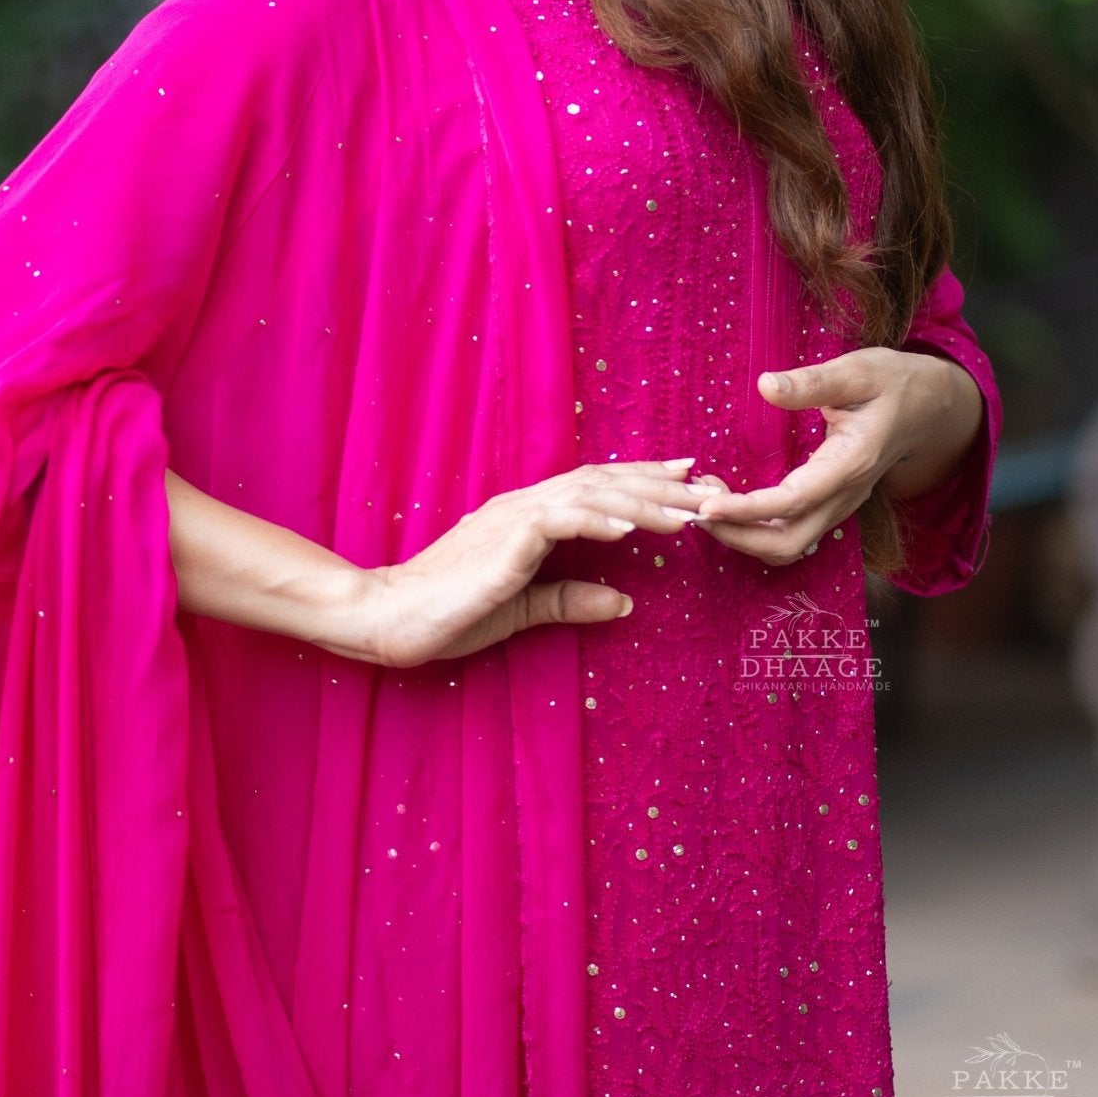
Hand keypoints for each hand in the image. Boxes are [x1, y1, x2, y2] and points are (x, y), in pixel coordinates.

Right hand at [361, 459, 710, 667]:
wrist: (390, 616)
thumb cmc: (449, 613)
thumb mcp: (523, 609)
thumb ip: (570, 599)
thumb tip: (625, 601)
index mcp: (528, 518)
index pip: (595, 489)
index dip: (643, 481)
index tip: (686, 480)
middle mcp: (524, 507)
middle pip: (603, 483)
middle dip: (658, 485)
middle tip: (707, 486)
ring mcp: (513, 519)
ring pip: (590, 496)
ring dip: (641, 502)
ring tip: (685, 513)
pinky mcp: (503, 542)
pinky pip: (558, 521)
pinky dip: (596, 521)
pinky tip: (630, 530)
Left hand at [686, 347, 984, 567]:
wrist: (931, 407)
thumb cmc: (894, 382)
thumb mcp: (858, 370)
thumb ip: (813, 382)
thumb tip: (765, 386)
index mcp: (851, 464)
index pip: (794, 502)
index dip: (748, 510)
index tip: (706, 507)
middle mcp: (845, 496)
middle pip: (789, 543)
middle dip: (737, 535)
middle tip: (693, 508)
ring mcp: (840, 505)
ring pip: (789, 546)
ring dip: (744, 537)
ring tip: (704, 506)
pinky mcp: (831, 504)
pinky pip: (792, 533)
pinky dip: (757, 529)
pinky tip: (728, 503)